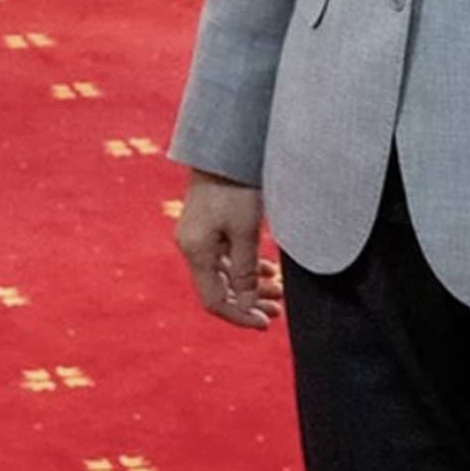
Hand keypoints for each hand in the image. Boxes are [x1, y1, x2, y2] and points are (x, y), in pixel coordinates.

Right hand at [175, 171, 279, 328]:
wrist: (225, 147)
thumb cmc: (236, 187)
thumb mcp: (245, 232)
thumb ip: (246, 273)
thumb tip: (246, 307)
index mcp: (195, 251)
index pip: (213, 300)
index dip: (240, 315)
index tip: (266, 322)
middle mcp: (191, 246)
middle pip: (218, 288)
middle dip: (248, 303)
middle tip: (277, 310)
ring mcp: (198, 236)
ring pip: (224, 273)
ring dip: (249, 286)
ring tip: (278, 292)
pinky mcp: (208, 225)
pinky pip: (225, 257)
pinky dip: (245, 267)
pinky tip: (268, 271)